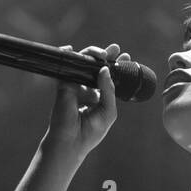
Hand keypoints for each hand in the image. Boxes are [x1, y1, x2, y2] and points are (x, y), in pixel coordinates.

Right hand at [42, 42, 130, 157]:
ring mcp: (75, 86)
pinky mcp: (64, 85)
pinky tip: (70, 49)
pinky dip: (67, 55)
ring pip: (83, 64)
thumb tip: (105, 69)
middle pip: (97, 67)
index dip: (117, 66)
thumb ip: (109, 90)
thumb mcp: (108, 110)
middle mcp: (88, 89)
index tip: (126, 57)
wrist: (72, 142)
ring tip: (103, 53)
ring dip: (92, 54)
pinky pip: (66, 67)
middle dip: (107, 56)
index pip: (108, 77)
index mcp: (100, 96)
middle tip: (115, 48)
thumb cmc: (91, 131)